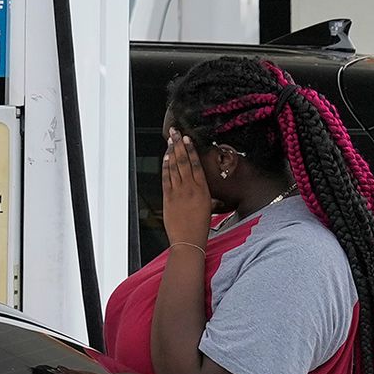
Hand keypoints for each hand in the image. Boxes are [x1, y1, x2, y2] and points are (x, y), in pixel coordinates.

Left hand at [161, 130, 215, 244]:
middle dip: (179, 145)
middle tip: (175, 132)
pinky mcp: (168, 198)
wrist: (189, 241)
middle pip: (184, 162)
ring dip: (172, 152)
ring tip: (170, 140)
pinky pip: (166, 178)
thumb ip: (204, 196)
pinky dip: (165, 167)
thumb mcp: (208, 208)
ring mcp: (178, 192)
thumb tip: (204, 189)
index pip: (196, 164)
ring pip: (174, 167)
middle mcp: (190, 188)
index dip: (191, 150)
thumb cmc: (200, 227)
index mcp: (203, 190)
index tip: (188, 139)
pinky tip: (165, 158)